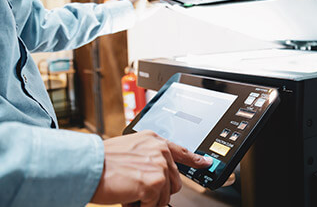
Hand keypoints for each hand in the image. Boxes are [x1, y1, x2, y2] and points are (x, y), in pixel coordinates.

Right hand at [90, 130, 211, 206]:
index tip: (205, 163)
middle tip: (137, 188)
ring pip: (165, 195)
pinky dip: (142, 206)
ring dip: (148, 199)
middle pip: (174, 181)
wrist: (87, 166)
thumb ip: (148, 157)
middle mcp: (160, 150)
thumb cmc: (102, 160)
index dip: (195, 159)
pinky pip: (155, 204)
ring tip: (129, 189)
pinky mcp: (155, 181)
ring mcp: (159, 165)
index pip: (181, 151)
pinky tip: (128, 195)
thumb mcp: (130, 150)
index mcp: (154, 140)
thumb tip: (160, 175)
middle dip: (158, 190)